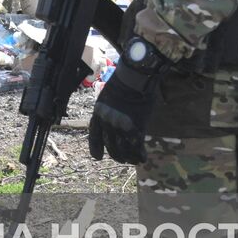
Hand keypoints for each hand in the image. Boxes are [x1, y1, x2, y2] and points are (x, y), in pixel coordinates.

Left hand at [88, 37, 166, 164]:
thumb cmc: (122, 82)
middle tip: (122, 159)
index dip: (95, 149)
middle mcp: (107, 124)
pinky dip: (140, 155)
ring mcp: (121, 127)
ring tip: (134, 160)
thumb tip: (113, 118)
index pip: (94, 136)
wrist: (133, 78)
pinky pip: (137, 147)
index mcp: (98, 115)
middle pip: (110, 146)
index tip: (97, 157)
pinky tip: (143, 158)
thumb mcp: (106, 97)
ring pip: (123, 150)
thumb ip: (108, 110)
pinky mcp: (136, 128)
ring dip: (129, 158)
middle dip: (117, 155)